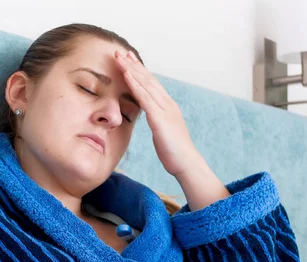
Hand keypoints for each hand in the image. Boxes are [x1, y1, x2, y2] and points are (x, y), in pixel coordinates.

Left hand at [113, 50, 201, 177]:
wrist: (187, 163)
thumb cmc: (174, 151)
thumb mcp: (163, 131)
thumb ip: (157, 120)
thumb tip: (150, 116)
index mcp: (168, 106)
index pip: (152, 84)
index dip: (140, 70)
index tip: (129, 60)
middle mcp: (167, 103)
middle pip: (148, 79)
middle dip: (134, 64)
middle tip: (121, 52)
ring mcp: (164, 110)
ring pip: (145, 84)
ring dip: (131, 69)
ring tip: (119, 58)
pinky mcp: (160, 119)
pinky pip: (145, 98)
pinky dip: (135, 85)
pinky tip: (126, 75)